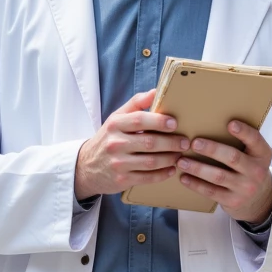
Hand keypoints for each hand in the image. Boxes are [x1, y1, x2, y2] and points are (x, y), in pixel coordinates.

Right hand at [74, 90, 188, 199]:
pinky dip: (163, 174)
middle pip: (149, 142)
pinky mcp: (122, 180)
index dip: (159, 121)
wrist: (87, 166)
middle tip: (185, 142)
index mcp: (115, 125)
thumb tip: (156, 90)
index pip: (139, 120)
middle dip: (171, 142)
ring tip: (180, 155)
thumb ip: (136, 104)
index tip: (175, 123)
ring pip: (151, 161)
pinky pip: (147, 178)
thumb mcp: (116, 118)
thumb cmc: (108, 139)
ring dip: (170, 158)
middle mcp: (115, 144)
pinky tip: (171, 169)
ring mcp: (118, 164)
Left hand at [174, 119, 271, 224]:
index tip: (230, 123)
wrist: (258, 199)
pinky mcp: (233, 201)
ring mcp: (245, 188)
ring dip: (198, 168)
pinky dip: (196, 184)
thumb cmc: (248, 167)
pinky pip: (211, 192)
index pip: (255, 140)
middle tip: (194, 143)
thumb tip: (211, 120)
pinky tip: (184, 177)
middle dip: (212, 149)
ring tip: (181, 161)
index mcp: (262, 154)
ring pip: (218, 176)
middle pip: (232, 158)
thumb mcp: (253, 154)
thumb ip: (242, 141)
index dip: (244, 132)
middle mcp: (256, 171)